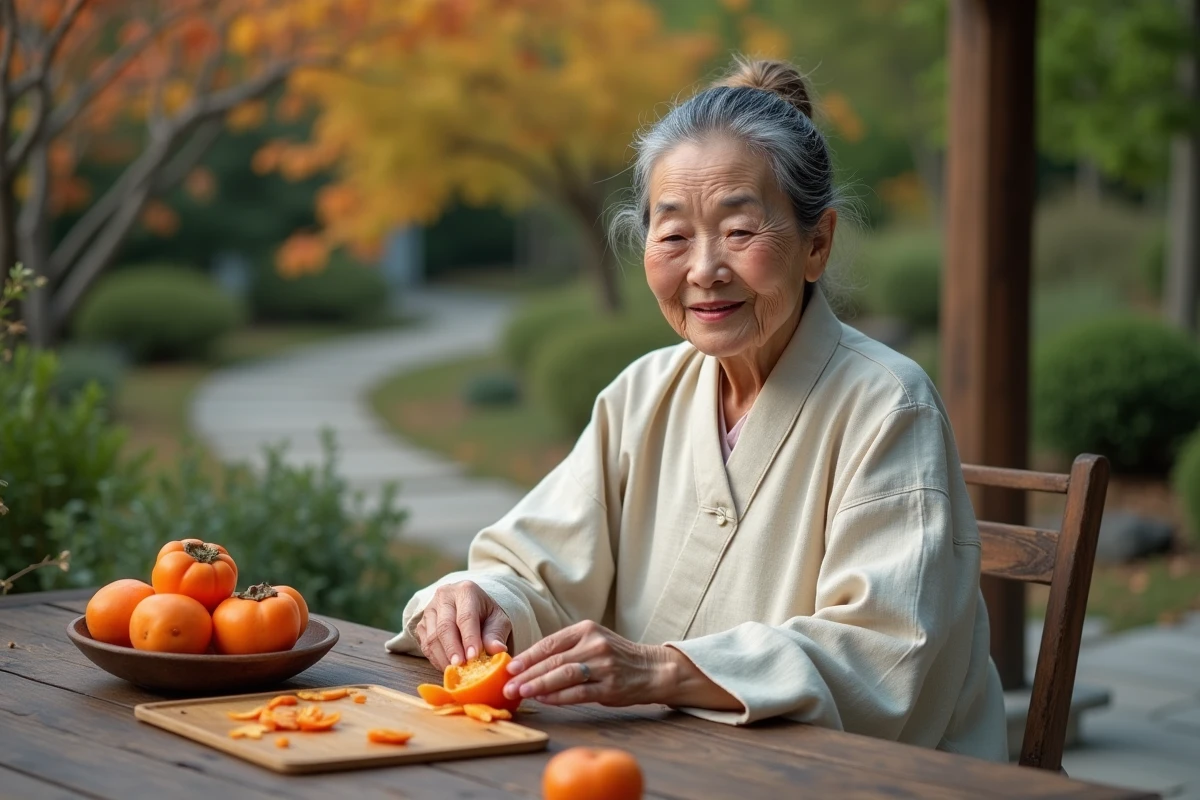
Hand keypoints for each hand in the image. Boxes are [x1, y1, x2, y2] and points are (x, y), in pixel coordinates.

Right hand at [415, 581, 511, 669]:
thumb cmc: (486, 615)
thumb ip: (496, 634)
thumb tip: (498, 650)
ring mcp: (429, 609)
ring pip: (432, 637)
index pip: (466, 616)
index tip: (474, 657)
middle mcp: (444, 596)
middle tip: (461, 667)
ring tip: (455, 671)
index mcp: (466, 590)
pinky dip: (436, 659)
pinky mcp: (421, 624)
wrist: (469, 607)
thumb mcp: (498, 620)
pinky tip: (447, 667)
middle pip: (445, 626)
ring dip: (443, 657)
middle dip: (453, 650)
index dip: (469, 638)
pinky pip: (425, 645)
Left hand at [502, 620, 671, 706]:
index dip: (528, 656)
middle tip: (508, 685)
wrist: (652, 669)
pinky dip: (559, 697)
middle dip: (527, 674)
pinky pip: (578, 693)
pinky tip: (544, 700)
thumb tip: (530, 663)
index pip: (550, 642)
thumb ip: (567, 649)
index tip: (510, 667)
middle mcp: (595, 644)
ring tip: (521, 692)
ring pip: (564, 675)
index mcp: (586, 629)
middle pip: (553, 660)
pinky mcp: (610, 686)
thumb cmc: (616, 656)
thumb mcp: (593, 641)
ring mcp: (603, 665)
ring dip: (539, 685)